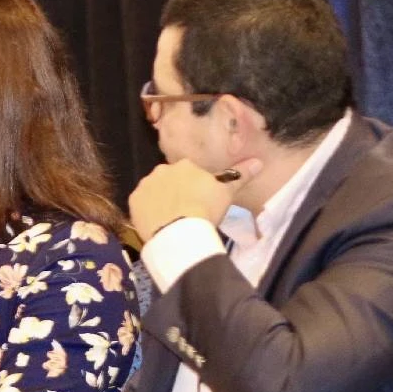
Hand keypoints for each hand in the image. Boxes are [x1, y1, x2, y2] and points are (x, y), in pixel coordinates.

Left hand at [129, 157, 262, 241]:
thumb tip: (259, 161)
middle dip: (177, 191)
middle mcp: (162, 169)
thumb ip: (242, 176)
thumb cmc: (206, 209)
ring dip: (161, 200)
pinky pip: (141, 204)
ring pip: (155, 191)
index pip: (190, 173)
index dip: (195, 188)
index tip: (200, 201)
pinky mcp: (133, 200)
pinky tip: (158, 222)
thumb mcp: (227, 193)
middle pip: (170, 180)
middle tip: (186, 210)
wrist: (180, 230)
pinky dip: (148, 211)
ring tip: (172, 218)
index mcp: (185, 165)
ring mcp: (145, 184)